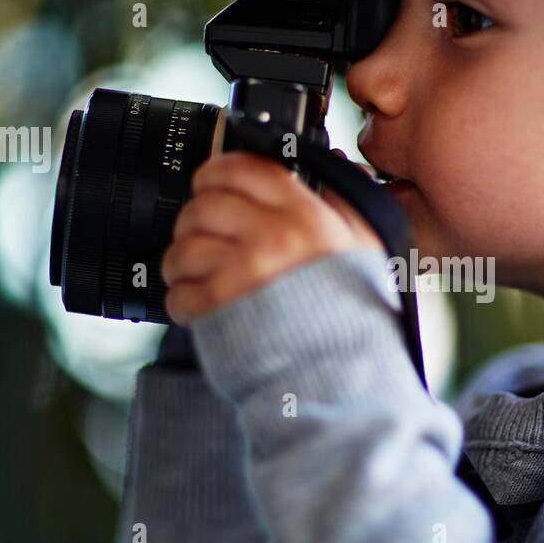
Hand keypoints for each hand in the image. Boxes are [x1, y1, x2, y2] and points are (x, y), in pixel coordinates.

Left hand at [161, 150, 382, 324]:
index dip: (217, 171)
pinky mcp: (220, 310)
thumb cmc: (352, 315)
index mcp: (306, 217)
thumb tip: (334, 166)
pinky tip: (201, 305)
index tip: (211, 183)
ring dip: (183, 262)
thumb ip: (346, 203)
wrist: (342, 376)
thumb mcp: (364, 248)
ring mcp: (243, 273)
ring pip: (183, 248)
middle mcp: (273, 238)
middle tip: (204, 235)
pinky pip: (179, 292)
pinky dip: (182, 300)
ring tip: (199, 275)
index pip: (244, 168)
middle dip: (195, 220)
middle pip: (204, 205)